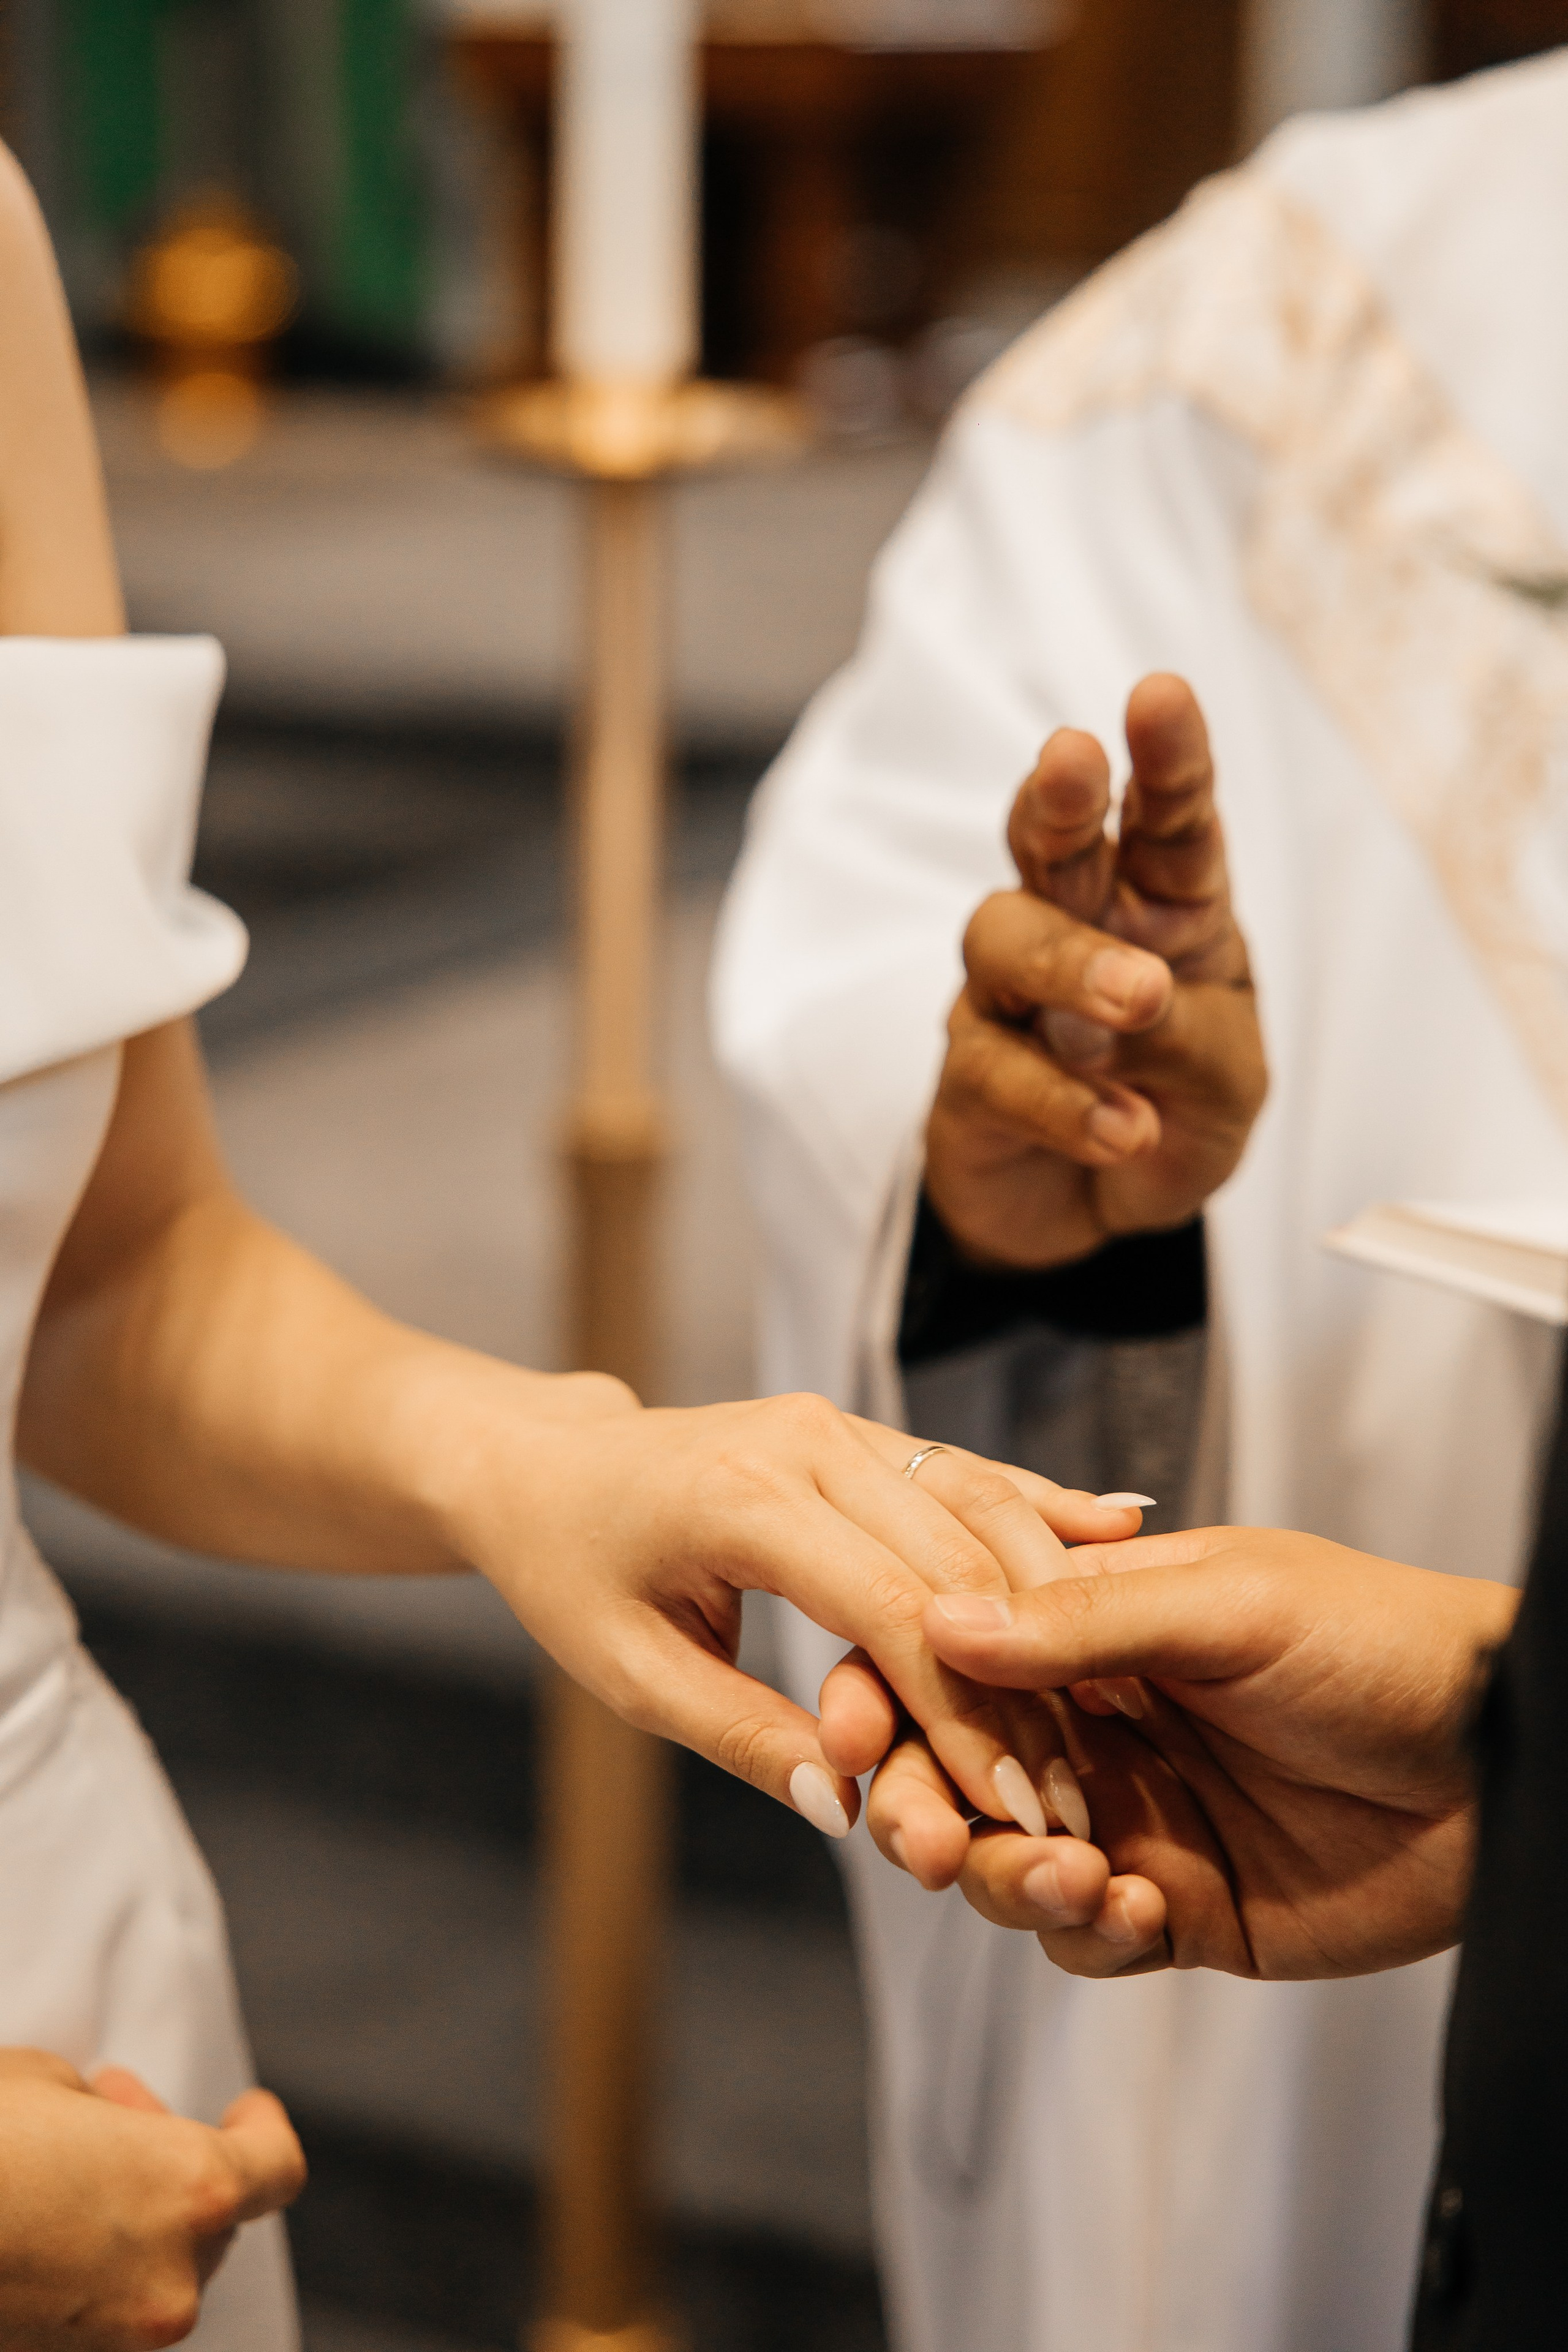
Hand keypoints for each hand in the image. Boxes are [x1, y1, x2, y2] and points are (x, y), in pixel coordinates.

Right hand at [0, 2050, 304, 2349]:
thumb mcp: (46, 2081)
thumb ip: (104, 2110)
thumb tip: (103, 2126)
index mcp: (191, 2190)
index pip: (275, 2169)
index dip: (263, 2130)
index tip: (248, 2109)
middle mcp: (170, 2277)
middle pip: (210, 2216)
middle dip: (166, 2153)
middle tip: (113, 2101)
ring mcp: (114, 2337)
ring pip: (152, 2264)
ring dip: (126, 2209)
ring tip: (63, 2156)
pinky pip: (98, 2305)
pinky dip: (86, 2259)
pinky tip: (37, 2216)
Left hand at [446, 1375, 1146, 1837]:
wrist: (547, 1464)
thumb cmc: (574, 1572)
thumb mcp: (632, 1675)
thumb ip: (746, 1738)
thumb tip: (849, 1811)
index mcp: (745, 1500)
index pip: (895, 1610)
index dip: (967, 1715)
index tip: (1015, 1809)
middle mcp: (807, 1443)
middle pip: (957, 1563)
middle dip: (1024, 1684)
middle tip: (1073, 1793)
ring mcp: (838, 1425)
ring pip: (980, 1505)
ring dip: (1050, 1607)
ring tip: (1106, 1711)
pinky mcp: (857, 1430)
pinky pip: (963, 1471)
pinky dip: (1040, 1508)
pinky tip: (1123, 1533)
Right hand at [902, 1527, 1513, 1977]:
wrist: (1508, 1759)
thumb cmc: (1385, 1643)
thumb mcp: (1233, 1604)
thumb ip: (1084, 1620)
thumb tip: (939, 1622)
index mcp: (1092, 1629)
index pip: (944, 1655)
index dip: (882, 1695)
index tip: (851, 1737)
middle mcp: (1095, 1724)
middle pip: (948, 1774)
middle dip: (920, 1810)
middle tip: (928, 1843)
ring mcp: (1133, 1818)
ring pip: (1002, 1866)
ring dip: (1012, 1879)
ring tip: (1084, 1877)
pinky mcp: (1183, 1909)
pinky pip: (1087, 1941)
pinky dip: (1092, 1937)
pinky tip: (1147, 1910)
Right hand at [924, 673, 1265, 1268]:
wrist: (1103, 1218)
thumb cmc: (1176, 1112)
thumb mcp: (1228, 1081)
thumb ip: (1191, 1033)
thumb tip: (1132, 1005)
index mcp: (1164, 904)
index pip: (1165, 819)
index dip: (1165, 757)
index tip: (1161, 693)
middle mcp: (1079, 927)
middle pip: (1050, 840)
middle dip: (1060, 792)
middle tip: (1073, 755)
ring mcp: (1010, 996)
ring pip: (1002, 937)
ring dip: (1070, 961)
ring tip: (1136, 1000)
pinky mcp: (967, 1074)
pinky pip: (994, 1067)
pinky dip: (1064, 1101)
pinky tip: (1123, 1131)